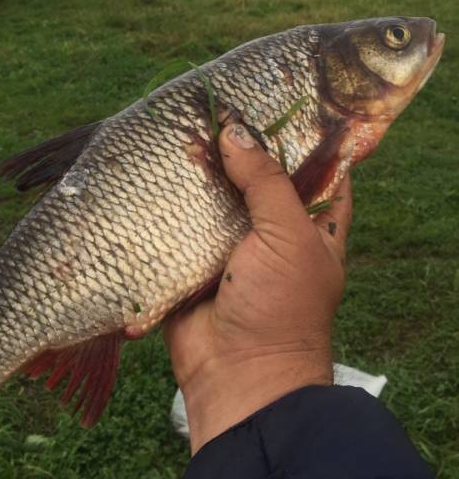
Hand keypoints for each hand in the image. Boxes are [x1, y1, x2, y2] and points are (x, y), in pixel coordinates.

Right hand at [163, 123, 352, 453]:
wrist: (237, 377)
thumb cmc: (282, 307)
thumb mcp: (289, 236)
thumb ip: (266, 180)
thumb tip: (234, 130)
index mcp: (314, 225)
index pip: (320, 169)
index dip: (303, 137)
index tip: (277, 100)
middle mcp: (275, 230)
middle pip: (259, 176)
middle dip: (239, 148)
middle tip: (216, 106)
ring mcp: (233, 245)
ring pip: (217, 196)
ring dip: (201, 170)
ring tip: (182, 127)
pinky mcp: (195, 259)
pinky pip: (183, 222)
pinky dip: (172, 201)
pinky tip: (157, 167)